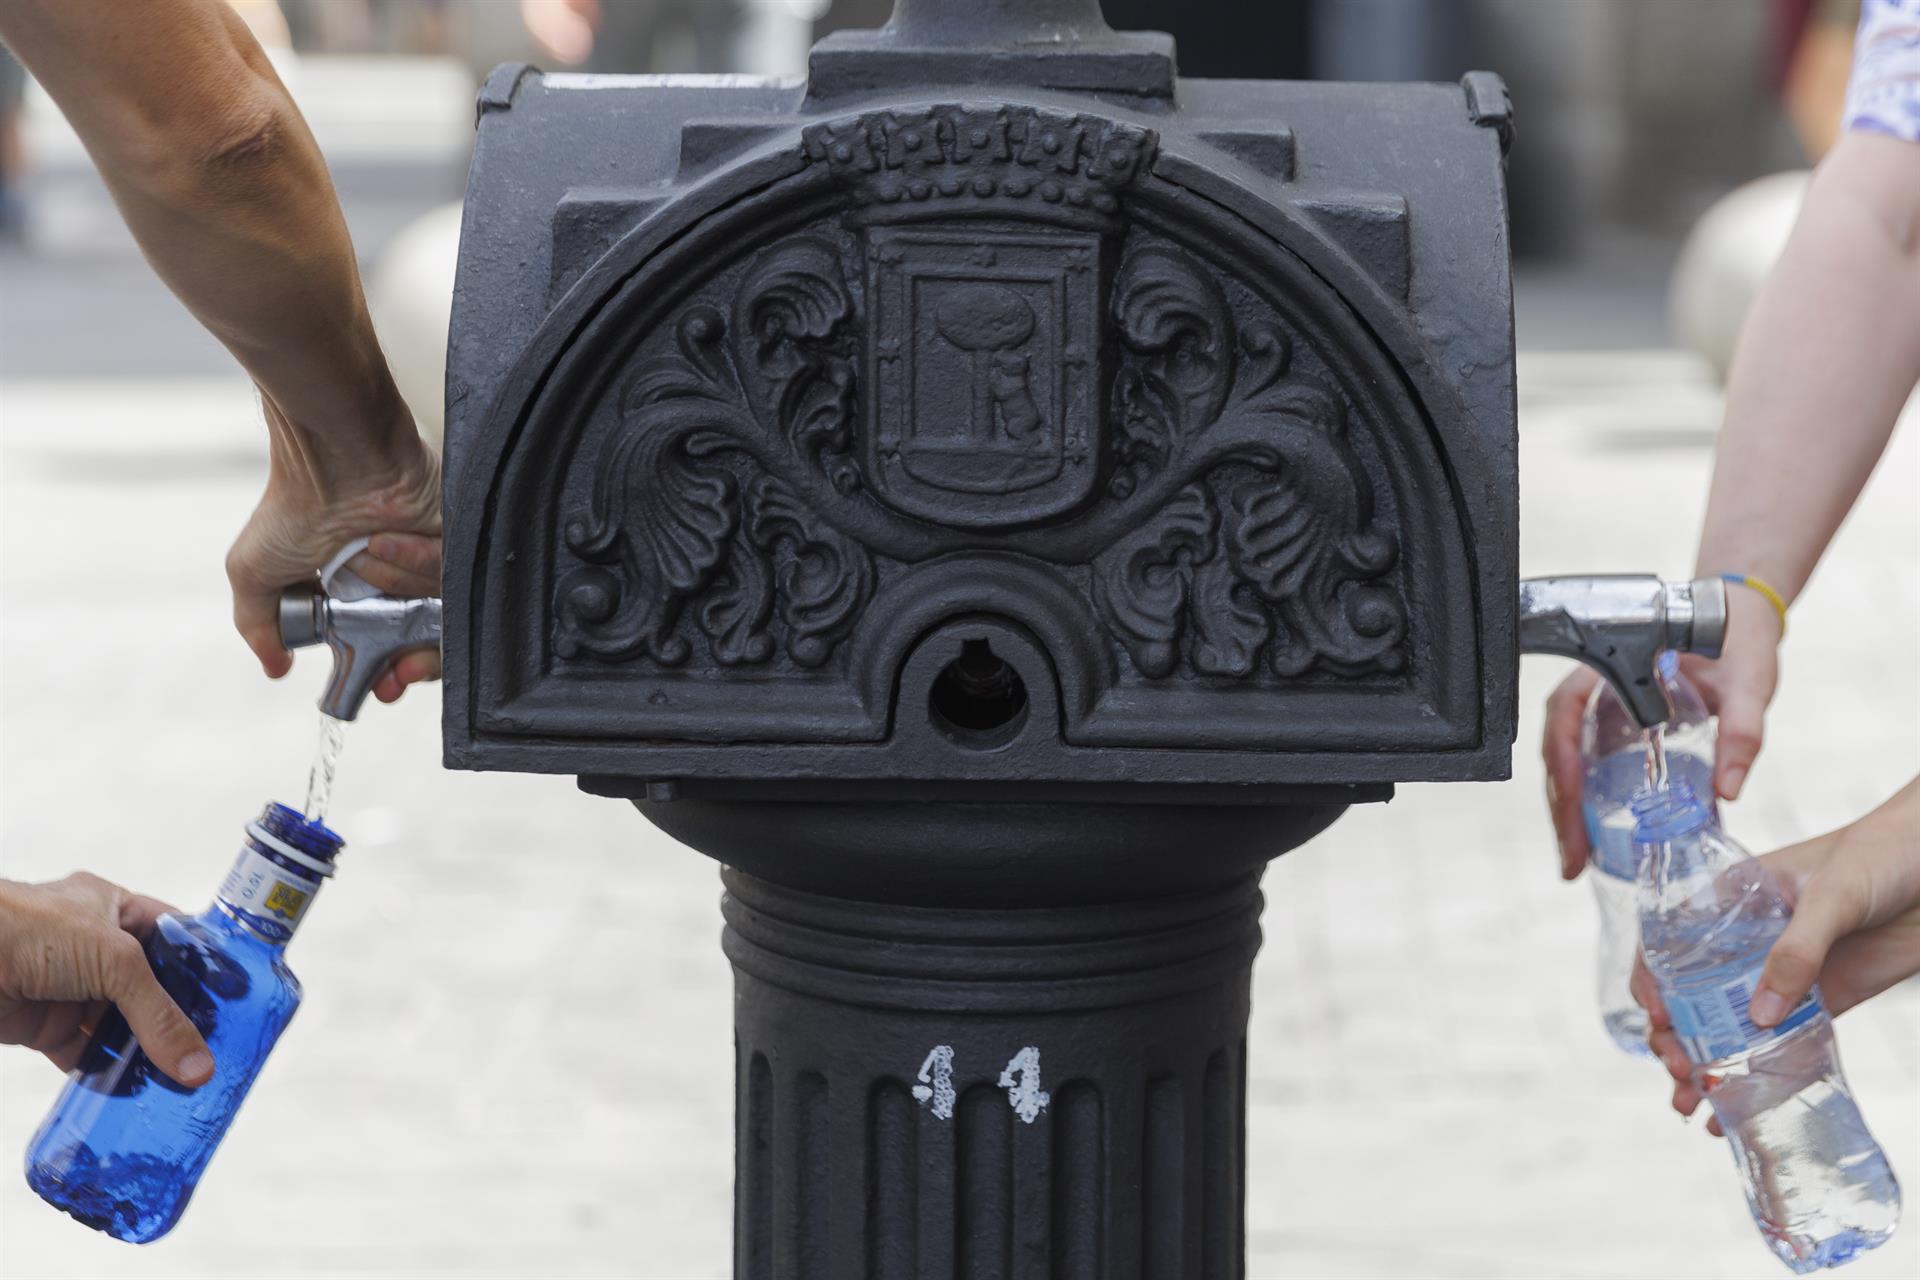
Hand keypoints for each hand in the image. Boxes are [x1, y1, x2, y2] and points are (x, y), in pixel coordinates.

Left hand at [0, 874, 213, 1086]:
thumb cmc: (28, 929)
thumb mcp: (114, 961)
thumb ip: (158, 1016)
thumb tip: (198, 1068)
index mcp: (115, 909)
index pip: (174, 936)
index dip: (203, 965)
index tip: (234, 1001)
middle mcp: (94, 946)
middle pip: (150, 987)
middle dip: (177, 1018)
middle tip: (212, 1049)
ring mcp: (68, 987)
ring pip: (118, 1024)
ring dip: (143, 1051)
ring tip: (180, 1078)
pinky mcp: (41, 1024)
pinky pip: (83, 1054)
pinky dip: (105, 1072)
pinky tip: (132, 1091)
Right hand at [226, 405, 441, 703]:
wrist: (331, 455)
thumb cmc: (294, 505)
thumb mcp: (256, 571)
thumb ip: (261, 626)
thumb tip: (275, 669)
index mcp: (361, 596)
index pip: (392, 649)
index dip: (393, 675)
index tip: (384, 689)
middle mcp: (401, 582)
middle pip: (431, 643)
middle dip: (415, 664)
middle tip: (398, 672)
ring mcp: (431, 560)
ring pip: (438, 607)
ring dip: (395, 584)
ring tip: (366, 549)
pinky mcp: (458, 536)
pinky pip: (453, 572)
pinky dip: (417, 560)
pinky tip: (387, 538)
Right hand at [1539, 587, 1783, 881]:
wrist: (1738, 615)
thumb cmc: (1737, 634)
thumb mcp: (1749, 678)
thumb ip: (1743, 729)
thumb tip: (1729, 791)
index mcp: (1609, 666)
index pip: (1564, 716)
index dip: (1561, 766)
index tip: (1571, 809)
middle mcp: (1595, 691)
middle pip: (1559, 752)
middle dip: (1561, 809)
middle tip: (1571, 862)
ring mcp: (1602, 712)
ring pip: (1570, 765)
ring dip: (1570, 813)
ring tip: (1578, 860)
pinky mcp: (1618, 729)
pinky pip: (1593, 767)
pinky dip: (1591, 804)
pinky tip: (1600, 838)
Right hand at [1636, 778, 1919, 1135]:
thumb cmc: (1883, 851)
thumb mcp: (1832, 893)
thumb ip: (1797, 951)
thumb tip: (1758, 1018)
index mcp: (1731, 900)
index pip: (1670, 943)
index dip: (1653, 983)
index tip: (1658, 1019)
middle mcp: (1749, 941)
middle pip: (1692, 996)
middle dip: (1675, 1037)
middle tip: (1678, 1071)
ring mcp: (1788, 974)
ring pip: (1732, 1028)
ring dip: (1708, 1067)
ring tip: (1691, 1104)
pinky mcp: (1828, 1000)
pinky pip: (1788, 1044)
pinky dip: (1762, 1077)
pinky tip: (1741, 1111)